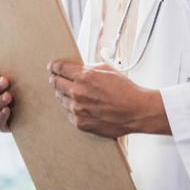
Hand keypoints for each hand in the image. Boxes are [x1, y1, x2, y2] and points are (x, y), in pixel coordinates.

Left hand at [47, 60, 169, 137]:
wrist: (137, 111)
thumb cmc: (126, 91)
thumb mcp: (107, 70)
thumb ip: (88, 68)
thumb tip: (77, 67)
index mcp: (84, 77)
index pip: (59, 68)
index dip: (54, 66)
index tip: (52, 67)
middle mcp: (78, 93)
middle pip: (55, 83)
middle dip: (55, 79)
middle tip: (56, 78)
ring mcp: (78, 109)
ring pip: (60, 99)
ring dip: (63, 94)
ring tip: (69, 92)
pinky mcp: (80, 123)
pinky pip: (68, 113)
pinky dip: (70, 108)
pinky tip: (78, 105)